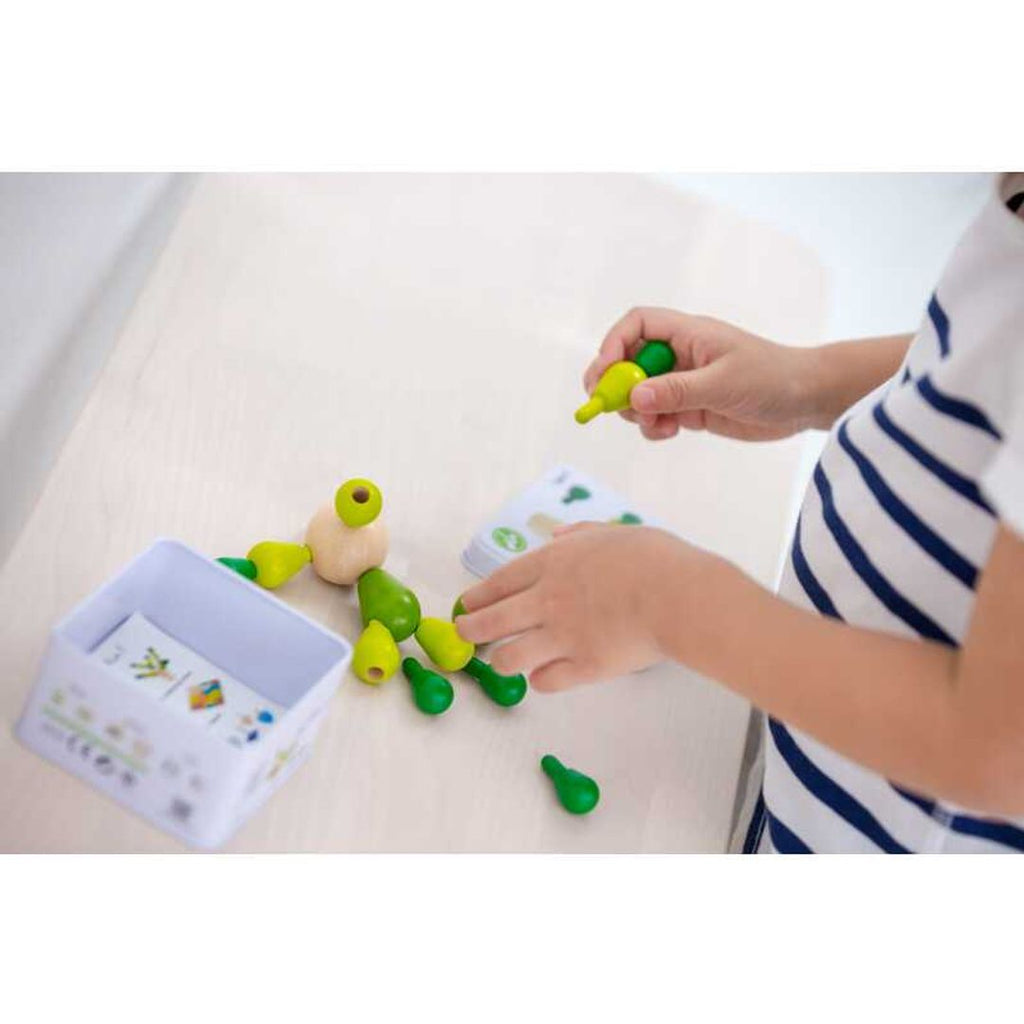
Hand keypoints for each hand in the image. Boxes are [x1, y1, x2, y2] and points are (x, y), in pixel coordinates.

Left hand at [456, 523, 710, 691]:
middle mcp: (548, 600)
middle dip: (471, 629)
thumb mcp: (613, 532)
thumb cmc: (653, 559)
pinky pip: (546, 681)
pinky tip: (544, 676)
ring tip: (504, 660)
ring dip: (502, 659)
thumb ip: (582, 534)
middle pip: (492, 621)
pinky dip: (541, 680)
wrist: (677, 595)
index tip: (466, 604)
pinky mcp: (583, 667)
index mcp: (553, 563)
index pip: (500, 582)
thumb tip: (561, 536)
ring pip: (509, 657)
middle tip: (465, 633)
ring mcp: (562, 636)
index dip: (478, 596)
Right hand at [584, 307, 817, 440]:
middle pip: (630, 360)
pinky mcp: (692, 407)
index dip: (614, 343)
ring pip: (640, 392)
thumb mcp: (724, 384)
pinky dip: (654, 426)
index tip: (606, 373)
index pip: (638, 324)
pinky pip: (658, 414)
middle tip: (606, 405)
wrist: (807, 400)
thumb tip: (635, 395)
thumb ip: (678, 390)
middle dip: (616, 382)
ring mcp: (685, 381)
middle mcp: (681, 354)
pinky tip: (671, 433)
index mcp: (689, 333)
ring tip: (654, 425)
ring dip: (636, 410)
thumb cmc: (772, 379)